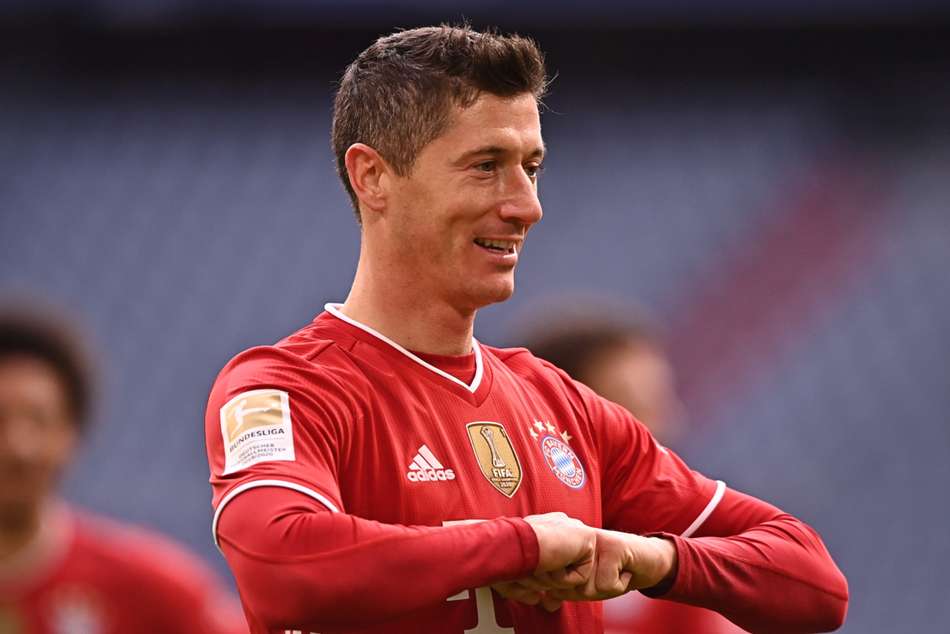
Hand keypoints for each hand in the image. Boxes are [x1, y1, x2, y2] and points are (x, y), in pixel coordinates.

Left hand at [494, 527, 676, 606]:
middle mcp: (576, 539)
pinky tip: (624, 570)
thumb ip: (566, 590)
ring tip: (614, 572)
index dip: (570, 591)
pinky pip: (606, 585)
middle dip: (592, 592)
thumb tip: (547, 603)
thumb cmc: (614, 571)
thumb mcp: (587, 583)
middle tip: (606, 576)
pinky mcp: (613, 546)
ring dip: (606, 589)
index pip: (554, 584)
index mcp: (565, 546)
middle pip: (571, 588)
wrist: (648, 559)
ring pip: (588, 588)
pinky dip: (619, 585)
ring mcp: (594, 540)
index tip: (589, 580)